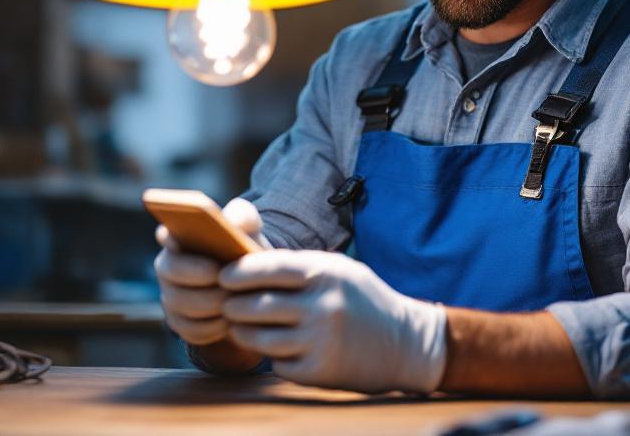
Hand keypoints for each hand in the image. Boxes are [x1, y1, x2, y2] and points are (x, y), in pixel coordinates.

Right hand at [154, 197, 267, 353]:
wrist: (253, 286)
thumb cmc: (245, 250)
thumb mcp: (250, 229)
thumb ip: (243, 217)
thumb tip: (235, 223)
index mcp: (180, 236)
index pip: (166, 234)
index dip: (172, 238)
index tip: (184, 243)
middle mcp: (167, 265)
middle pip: (170, 271)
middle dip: (197, 276)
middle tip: (223, 280)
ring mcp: (171, 296)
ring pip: (179, 303)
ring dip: (208, 303)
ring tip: (231, 300)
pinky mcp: (180, 323)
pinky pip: (190, 329)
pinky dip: (211, 327)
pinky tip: (228, 321)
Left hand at [218, 249, 446, 393]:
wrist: (406, 343)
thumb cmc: (364, 300)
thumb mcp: (338, 270)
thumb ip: (297, 265)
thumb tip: (246, 258)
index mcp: (326, 273)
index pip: (268, 268)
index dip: (239, 272)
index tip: (223, 276)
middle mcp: (322, 307)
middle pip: (256, 307)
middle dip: (233, 306)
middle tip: (226, 305)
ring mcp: (321, 341)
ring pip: (260, 339)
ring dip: (243, 334)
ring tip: (240, 327)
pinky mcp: (320, 371)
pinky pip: (278, 364)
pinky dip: (272, 357)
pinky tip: (275, 348)